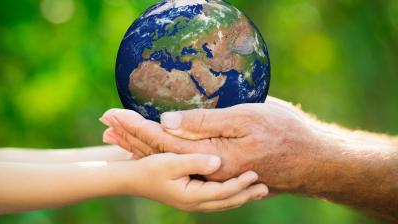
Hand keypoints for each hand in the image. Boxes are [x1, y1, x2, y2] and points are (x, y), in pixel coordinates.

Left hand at [101, 97, 316, 191]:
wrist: (312, 161)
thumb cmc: (284, 134)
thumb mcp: (245, 119)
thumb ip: (204, 123)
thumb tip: (166, 121)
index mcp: (208, 157)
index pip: (161, 141)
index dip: (135, 126)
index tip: (111, 114)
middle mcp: (205, 171)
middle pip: (159, 153)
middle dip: (130, 138)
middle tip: (104, 126)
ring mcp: (213, 173)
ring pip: (169, 159)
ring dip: (142, 146)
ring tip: (117, 138)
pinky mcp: (221, 171)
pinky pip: (183, 163)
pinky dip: (163, 153)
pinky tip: (154, 148)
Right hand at [125, 153, 267, 211]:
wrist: (133, 179)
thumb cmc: (151, 168)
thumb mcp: (171, 162)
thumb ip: (195, 162)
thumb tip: (217, 162)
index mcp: (191, 196)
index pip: (222, 193)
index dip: (240, 184)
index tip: (255, 174)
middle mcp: (195, 203)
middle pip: (227, 202)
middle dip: (246, 194)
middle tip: (265, 187)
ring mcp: (193, 202)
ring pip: (223, 203)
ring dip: (241, 196)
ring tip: (258, 190)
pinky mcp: (192, 197)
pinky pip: (217, 199)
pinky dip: (231, 195)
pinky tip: (238, 188)